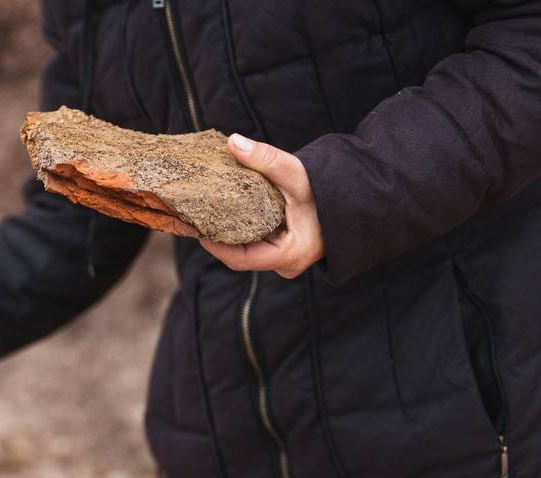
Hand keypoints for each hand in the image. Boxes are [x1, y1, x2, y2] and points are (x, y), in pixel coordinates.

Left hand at [200, 134, 323, 278]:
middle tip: (194, 216)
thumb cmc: (330, 188)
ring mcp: (285, 260)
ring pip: (246, 250)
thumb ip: (267, 159)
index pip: (240, 259)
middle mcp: (286, 264)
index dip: (214, 244)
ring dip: (227, 232)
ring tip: (205, 212)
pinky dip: (240, 229)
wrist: (354, 197)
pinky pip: (254, 244)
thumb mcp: (298, 174)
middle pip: (239, 256)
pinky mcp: (282, 250)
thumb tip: (234, 143)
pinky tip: (224, 212)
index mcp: (291, 255)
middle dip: (217, 237)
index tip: (195, 225)